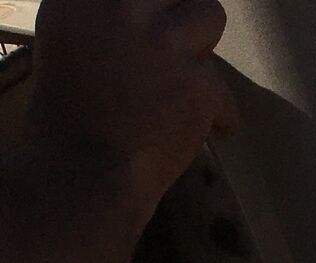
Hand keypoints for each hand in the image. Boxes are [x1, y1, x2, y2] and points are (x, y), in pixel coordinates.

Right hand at [28, 0, 236, 211]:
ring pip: (210, 14)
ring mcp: (163, 42)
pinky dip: (220, 114)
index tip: (159, 16)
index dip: (158, 4)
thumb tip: (140, 9)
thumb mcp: (67, 38)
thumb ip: (101, 13)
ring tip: (192, 81)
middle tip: (180, 43)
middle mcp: (124, 6)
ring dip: (205, 48)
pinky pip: (224, 89)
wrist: (84, 171)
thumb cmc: (68, 116)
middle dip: (182, 13)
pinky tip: (209, 128)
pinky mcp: (197, 83)